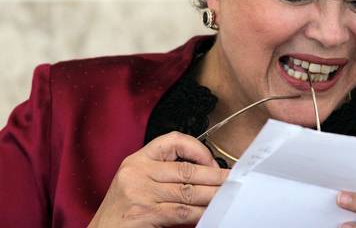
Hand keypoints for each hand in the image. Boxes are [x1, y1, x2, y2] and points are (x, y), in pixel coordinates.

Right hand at [88, 131, 228, 226]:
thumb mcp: (138, 185)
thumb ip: (164, 176)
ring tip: (229, 196)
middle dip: (215, 176)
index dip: (197, 148)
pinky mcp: (144, 213)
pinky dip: (201, 212)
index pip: (172, 140)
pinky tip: (211, 212)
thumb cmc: (122, 214)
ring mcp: (139, 193)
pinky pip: (182, 211)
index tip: (212, 162)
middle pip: (187, 170)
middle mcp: (136, 172)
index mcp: (136, 161)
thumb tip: (205, 176)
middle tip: (234, 180)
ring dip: (213, 195)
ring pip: (188, 191)